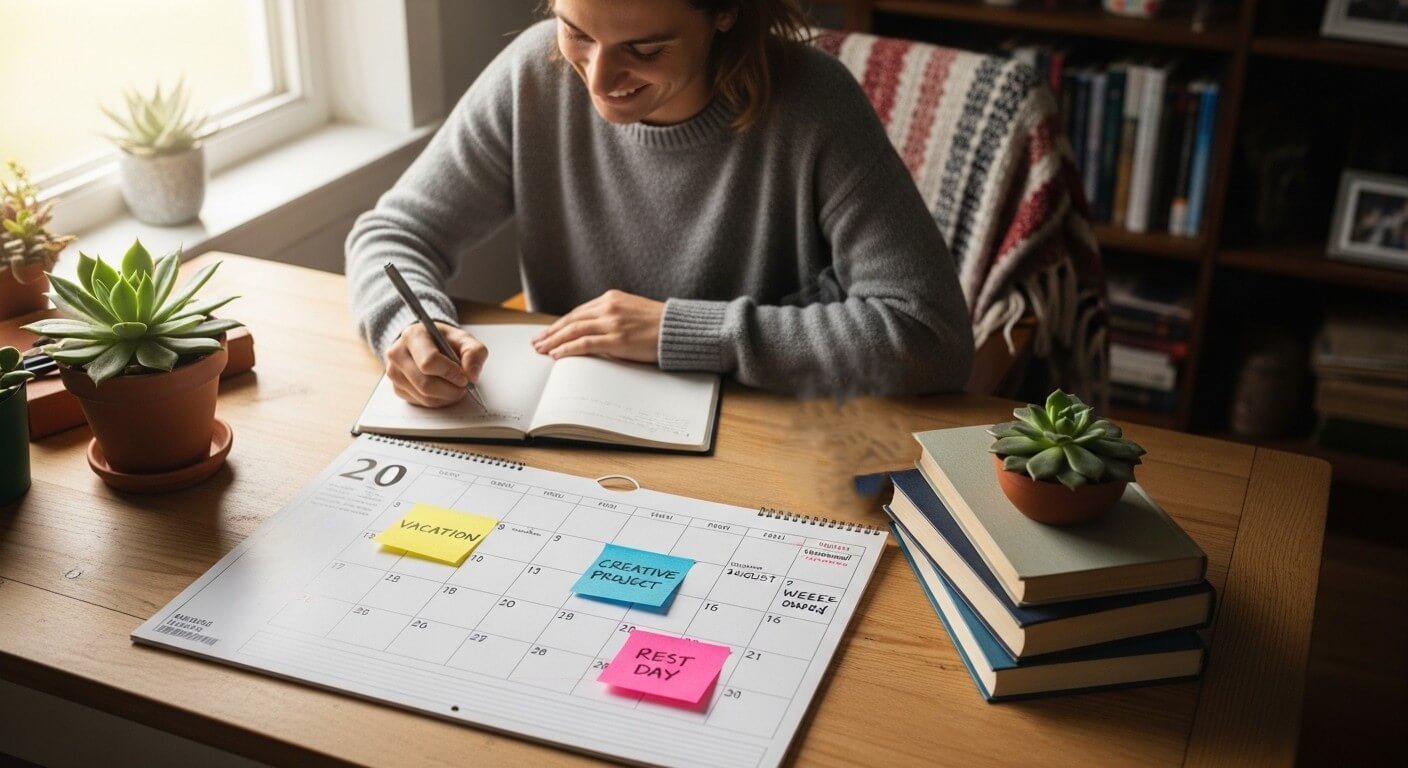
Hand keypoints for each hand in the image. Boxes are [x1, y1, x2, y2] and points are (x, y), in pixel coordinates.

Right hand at [386, 322, 487, 407]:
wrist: (428, 344)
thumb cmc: (445, 341)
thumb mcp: (464, 339)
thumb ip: (474, 353)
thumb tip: (472, 375)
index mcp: (413, 335)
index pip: (429, 362)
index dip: (450, 373)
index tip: (464, 378)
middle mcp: (397, 353)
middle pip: (425, 384)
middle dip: (450, 390)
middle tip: (464, 387)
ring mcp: (394, 372)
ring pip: (424, 397)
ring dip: (446, 397)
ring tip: (456, 388)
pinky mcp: (397, 388)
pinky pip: (420, 402)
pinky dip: (437, 401)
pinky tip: (443, 390)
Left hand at [532, 289, 662, 362]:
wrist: (679, 330)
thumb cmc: (660, 324)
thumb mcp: (633, 311)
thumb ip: (613, 317)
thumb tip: (594, 332)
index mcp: (611, 298)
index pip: (578, 312)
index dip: (561, 323)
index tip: (549, 332)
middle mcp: (608, 307)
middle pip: (571, 320)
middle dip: (551, 332)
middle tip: (537, 342)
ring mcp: (612, 322)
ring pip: (573, 331)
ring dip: (554, 341)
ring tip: (541, 349)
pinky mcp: (616, 339)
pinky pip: (584, 344)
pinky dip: (567, 349)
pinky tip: (556, 354)